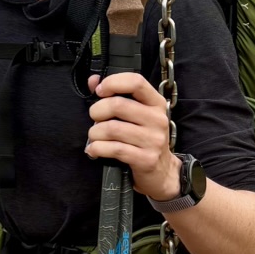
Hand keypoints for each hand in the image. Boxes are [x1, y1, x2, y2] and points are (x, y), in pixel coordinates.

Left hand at [86, 71, 180, 200]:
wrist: (162, 172)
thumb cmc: (144, 140)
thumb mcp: (136, 116)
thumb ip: (114, 95)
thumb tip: (93, 81)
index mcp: (155, 103)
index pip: (136, 82)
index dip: (113, 83)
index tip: (100, 91)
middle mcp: (157, 119)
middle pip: (118, 105)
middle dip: (97, 111)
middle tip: (95, 119)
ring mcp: (153, 140)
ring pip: (112, 128)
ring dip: (95, 133)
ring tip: (94, 137)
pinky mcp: (146, 158)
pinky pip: (113, 149)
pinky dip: (97, 149)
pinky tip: (94, 150)